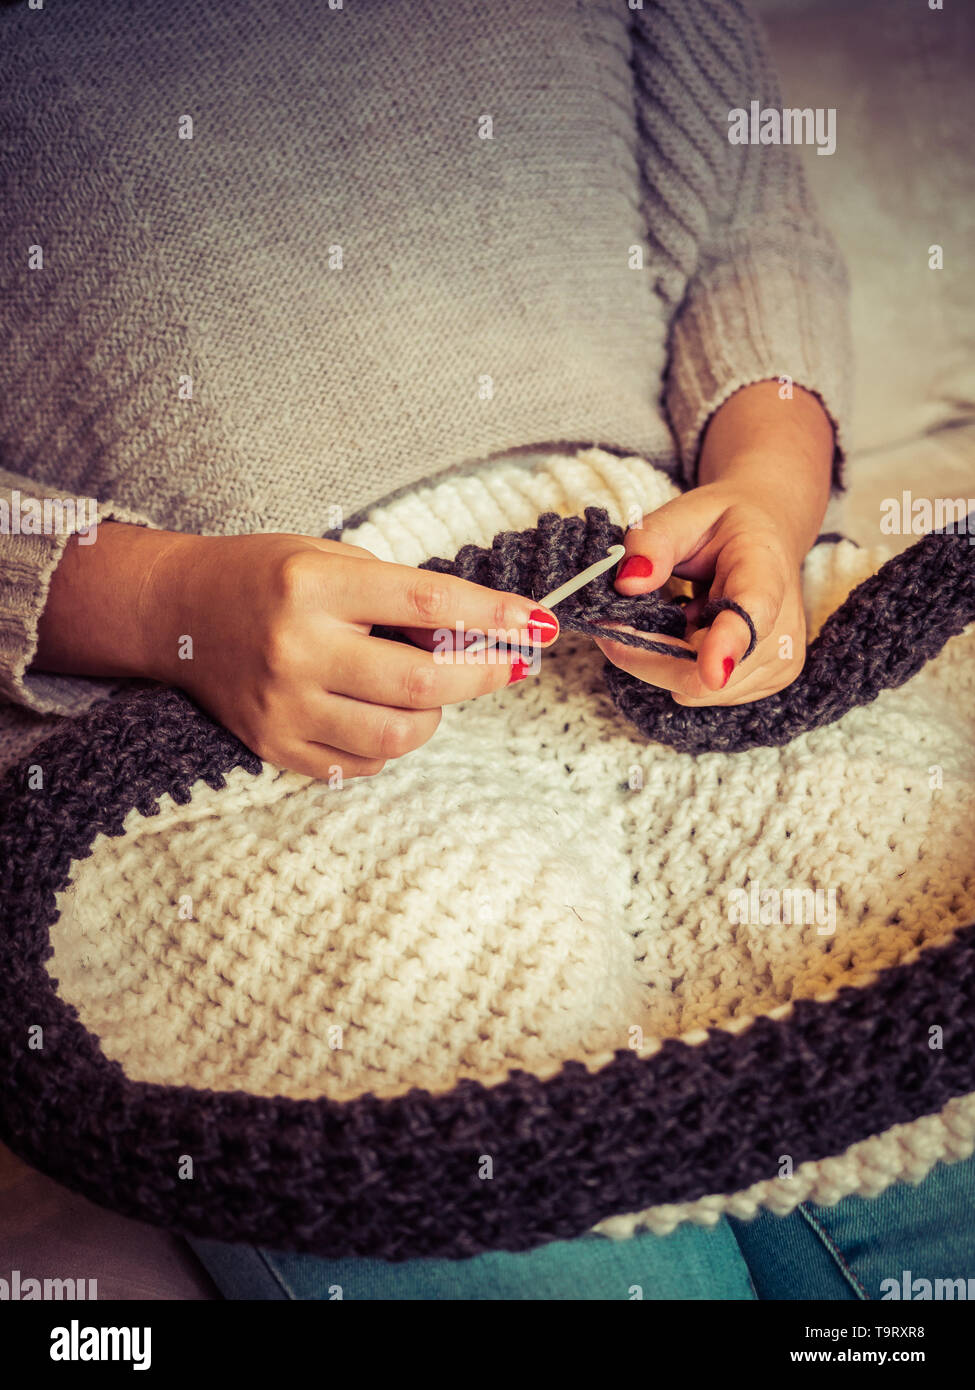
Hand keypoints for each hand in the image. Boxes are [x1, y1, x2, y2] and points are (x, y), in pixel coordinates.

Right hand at [34, 524, 558, 778]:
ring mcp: (283, 707)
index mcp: (313, 587)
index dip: (493, 618)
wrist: (179, 614)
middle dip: (482, 676)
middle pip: (421, 684)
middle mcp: (296, 649)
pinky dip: (390, 742)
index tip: (539, 625)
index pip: (427, 605)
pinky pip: (362, 764)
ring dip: (434, 715)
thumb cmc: (268, 577)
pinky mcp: (275, 747)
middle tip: (508, 665)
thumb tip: (481, 636)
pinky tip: (379, 710)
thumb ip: (401, 596)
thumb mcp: (333, 560)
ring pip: (398, 735)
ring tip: (424, 688)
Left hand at [591, 483, 807, 704]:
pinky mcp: (768, 681)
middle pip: (703, 671)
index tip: (711, 673)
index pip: (753, 613)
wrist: (766, 536)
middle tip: (612, 621)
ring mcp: (779, 661)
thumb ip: (652, 542)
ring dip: (659, 660)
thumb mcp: (683, 513)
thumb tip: (627, 583)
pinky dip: (677, 668)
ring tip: (665, 615)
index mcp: (766, 571)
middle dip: (646, 652)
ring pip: (694, 689)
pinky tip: (686, 632)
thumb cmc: (723, 524)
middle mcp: (783, 627)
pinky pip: (701, 691)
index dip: (728, 645)